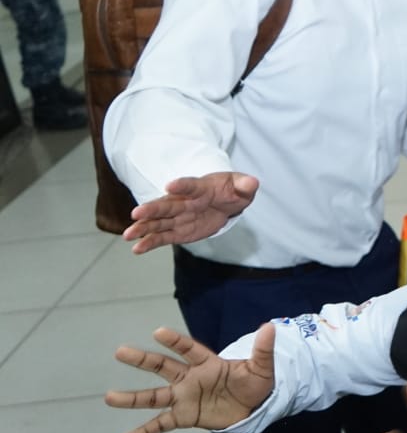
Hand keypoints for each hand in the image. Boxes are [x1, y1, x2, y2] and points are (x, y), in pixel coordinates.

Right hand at [105, 323, 276, 432]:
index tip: (158, 332)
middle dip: (142, 360)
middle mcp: (190, 378)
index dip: (175, 341)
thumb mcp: (262, 368)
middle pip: (163, 367)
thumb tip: (271, 327)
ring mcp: (184, 397)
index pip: (188, 349)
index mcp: (207, 363)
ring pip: (154, 397)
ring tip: (109, 397)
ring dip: (132, 398)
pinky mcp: (184, 417)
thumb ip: (263, 349)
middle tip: (120, 352)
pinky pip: (161, 424)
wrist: (254, 408)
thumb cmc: (255, 383)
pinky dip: (144, 431)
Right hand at [122, 171, 258, 253]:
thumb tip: (252, 183)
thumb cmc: (231, 190)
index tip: (170, 186)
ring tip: (128, 235)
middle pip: (166, 205)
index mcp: (200, 188)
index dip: (181, 186)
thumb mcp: (242, 185)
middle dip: (152, 209)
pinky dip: (150, 242)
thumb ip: (245, 184)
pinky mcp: (178, 231)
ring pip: (158, 222)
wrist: (225, 201)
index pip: (190, 186)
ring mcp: (179, 217)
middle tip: (136, 213)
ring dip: (144, 228)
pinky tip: (137, 249)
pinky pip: (162, 237)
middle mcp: (184, 202)